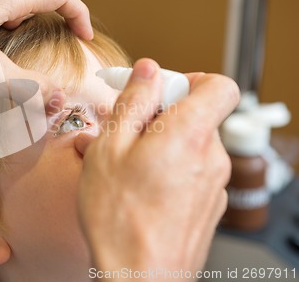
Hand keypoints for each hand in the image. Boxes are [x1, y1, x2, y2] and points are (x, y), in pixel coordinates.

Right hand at [75, 59, 239, 277]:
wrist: (138, 278)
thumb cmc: (119, 218)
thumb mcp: (110, 146)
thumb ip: (133, 102)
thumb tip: (148, 71)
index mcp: (190, 134)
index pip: (220, 85)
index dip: (190, 79)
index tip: (160, 90)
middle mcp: (211, 157)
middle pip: (197, 115)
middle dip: (161, 115)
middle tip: (125, 130)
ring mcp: (213, 185)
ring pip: (188, 145)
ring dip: (158, 144)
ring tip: (122, 163)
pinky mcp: (207, 206)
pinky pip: (189, 171)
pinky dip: (166, 167)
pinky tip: (136, 185)